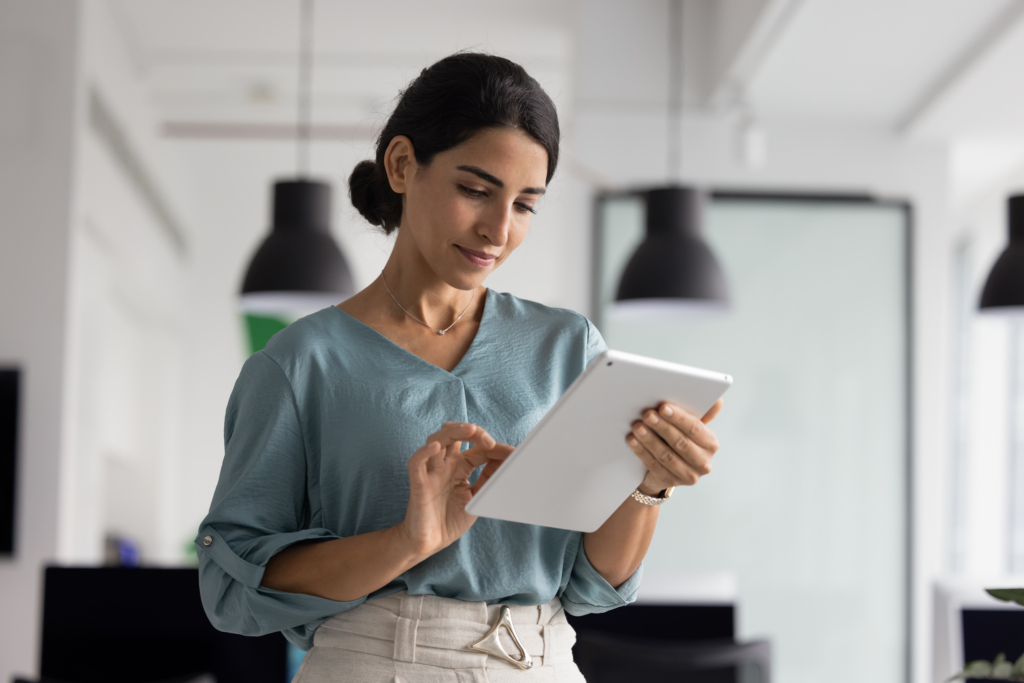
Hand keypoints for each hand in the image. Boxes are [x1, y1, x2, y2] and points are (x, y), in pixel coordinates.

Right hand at [397, 422, 512, 559]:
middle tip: (489, 441)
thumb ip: (488, 479)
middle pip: (455, 435)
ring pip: (436, 440)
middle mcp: (445, 465)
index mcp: (459, 467)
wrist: (430, 543)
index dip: (494, 446)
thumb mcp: (476, 498)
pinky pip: (416, 463)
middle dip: (473, 432)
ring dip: (453, 431)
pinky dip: (424, 452)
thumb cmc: (450, 520)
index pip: (476, 447)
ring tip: (470, 430)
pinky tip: (436, 447)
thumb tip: (507, 462)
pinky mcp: (419, 484)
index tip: (513, 453)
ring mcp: (431, 472)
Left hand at [625, 399, 722, 494]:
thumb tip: (716, 399)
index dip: (679, 418)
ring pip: (666, 455)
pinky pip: (654, 465)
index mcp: (711, 444)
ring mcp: (688, 475)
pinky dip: (641, 451)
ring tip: (637, 427)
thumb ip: (701, 413)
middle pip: (680, 442)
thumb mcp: (690, 427)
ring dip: (649, 439)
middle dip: (662, 427)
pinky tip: (633, 440)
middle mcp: (703, 462)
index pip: (695, 428)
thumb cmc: (679, 439)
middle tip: (647, 414)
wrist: (667, 468)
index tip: (663, 407)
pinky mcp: (671, 482)